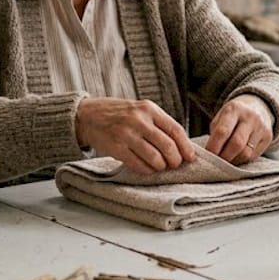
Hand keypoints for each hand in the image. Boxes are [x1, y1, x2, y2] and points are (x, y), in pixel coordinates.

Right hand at [76, 97, 195, 173]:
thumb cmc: (119, 114)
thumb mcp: (141, 110)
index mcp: (149, 109)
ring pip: (154, 157)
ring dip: (161, 166)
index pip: (175, 129)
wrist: (88, 115)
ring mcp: (127, 134)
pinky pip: (138, 164)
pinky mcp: (116, 147)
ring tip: (160, 167)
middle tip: (175, 165)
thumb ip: (159, 123)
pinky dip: (146, 170)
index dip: (186, 146)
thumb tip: (180, 145)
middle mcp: (139, 120)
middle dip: (175, 159)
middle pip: (167, 145)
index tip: (190, 157)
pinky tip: (147, 169)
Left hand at [206, 94, 273, 163]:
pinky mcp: (268, 137)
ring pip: (246, 153)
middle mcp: (250, 116)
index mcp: (234, 109)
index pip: (223, 131)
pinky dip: (242, 160)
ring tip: (226, 160)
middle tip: (216, 162)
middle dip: (224, 157)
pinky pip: (253, 156)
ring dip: (233, 161)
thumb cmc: (232, 117)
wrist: (257, 108)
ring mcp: (261, 127)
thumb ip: (215, 133)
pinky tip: (236, 157)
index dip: (214, 146)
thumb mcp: (221, 118)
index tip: (208, 155)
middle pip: (237, 143)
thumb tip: (209, 155)